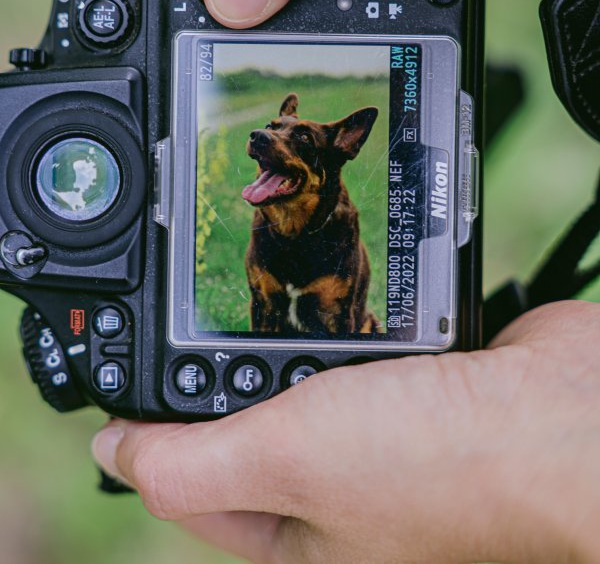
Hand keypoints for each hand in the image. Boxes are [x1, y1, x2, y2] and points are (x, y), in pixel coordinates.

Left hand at [92, 301, 599, 562]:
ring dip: (281, 345)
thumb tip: (112, 449)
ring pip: (299, 382)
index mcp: (301, 536)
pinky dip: (333, 329)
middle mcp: (339, 492)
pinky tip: (328, 299)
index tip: (132, 370)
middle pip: (248, 427)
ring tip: (261, 304)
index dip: (153, 430)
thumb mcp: (287, 462)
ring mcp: (376, 436)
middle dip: (221, 377)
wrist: (561, 415)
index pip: (194, 485)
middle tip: (196, 320)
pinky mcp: (409, 388)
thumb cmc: (441, 463)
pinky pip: (348, 354)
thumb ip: (188, 463)